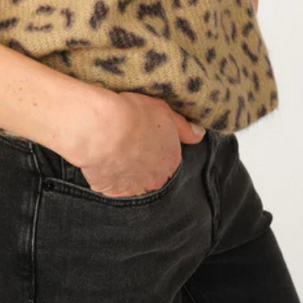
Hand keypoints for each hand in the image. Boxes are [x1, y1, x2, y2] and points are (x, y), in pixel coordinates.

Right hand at [69, 92, 205, 198]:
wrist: (103, 129)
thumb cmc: (133, 115)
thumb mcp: (163, 111)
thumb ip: (183, 127)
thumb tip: (199, 135)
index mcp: (171, 159)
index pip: (168, 158)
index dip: (155, 145)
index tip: (143, 134)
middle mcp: (157, 179)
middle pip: (152, 172)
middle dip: (143, 161)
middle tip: (128, 142)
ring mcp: (134, 188)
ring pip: (133, 181)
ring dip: (126, 170)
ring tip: (113, 149)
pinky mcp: (113, 192)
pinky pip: (112, 185)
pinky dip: (109, 175)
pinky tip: (103, 158)